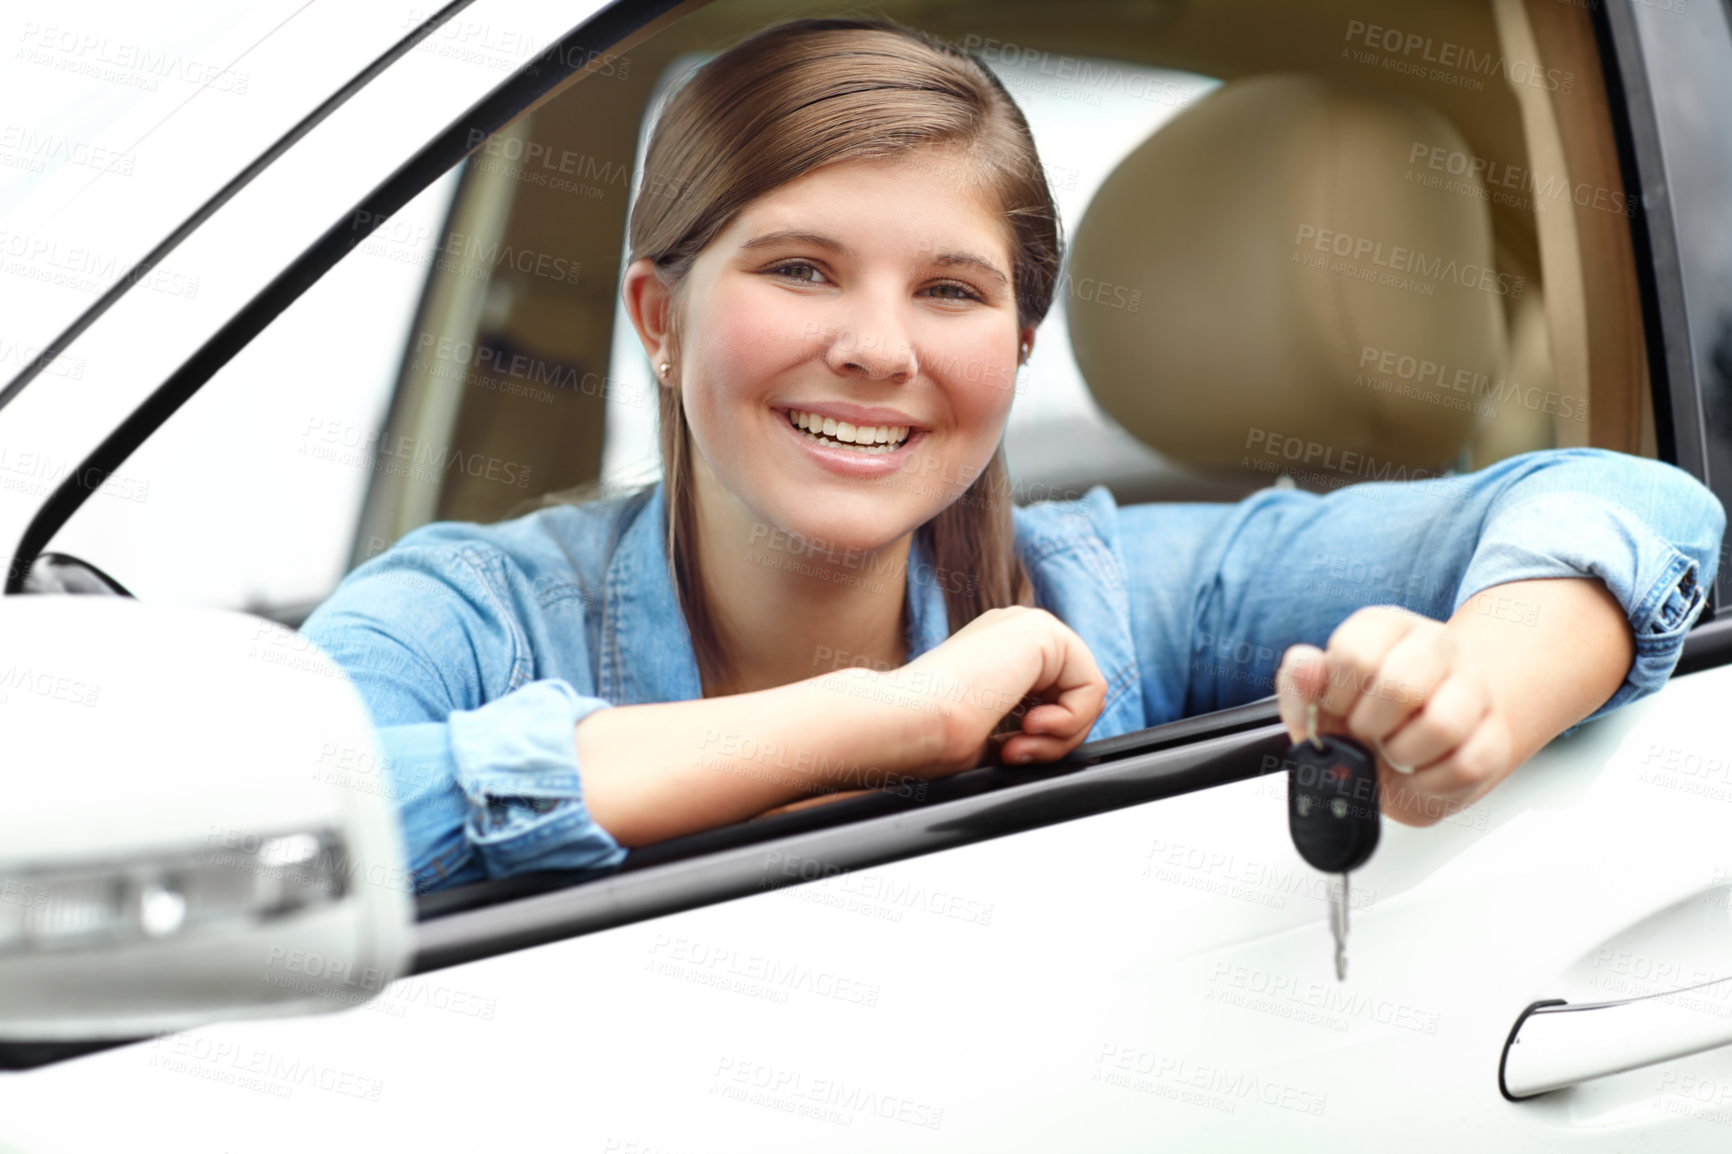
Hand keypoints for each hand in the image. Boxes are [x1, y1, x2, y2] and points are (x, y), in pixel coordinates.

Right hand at [890, 605, 1107, 773]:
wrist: (904, 722)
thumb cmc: (926, 737)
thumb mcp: (984, 736)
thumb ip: (1018, 730)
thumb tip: (1044, 747)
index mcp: (996, 652)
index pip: (1055, 698)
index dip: (1043, 741)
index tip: (1004, 754)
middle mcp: (1013, 632)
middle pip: (1076, 695)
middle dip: (1055, 739)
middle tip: (1013, 753)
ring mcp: (1026, 626)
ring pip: (1086, 693)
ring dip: (1060, 736)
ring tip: (1019, 745)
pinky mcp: (1041, 631)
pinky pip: (1092, 687)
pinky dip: (1071, 721)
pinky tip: (1032, 727)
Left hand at [1275, 606, 1516, 827]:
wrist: (1410, 756)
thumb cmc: (1361, 723)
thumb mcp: (1316, 706)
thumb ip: (1300, 685)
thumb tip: (1305, 665)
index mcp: (1385, 627)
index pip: (1356, 654)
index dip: (1337, 696)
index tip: (1338, 708)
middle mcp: (1435, 645)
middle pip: (1401, 685)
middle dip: (1370, 725)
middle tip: (1365, 733)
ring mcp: (1473, 686)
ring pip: (1442, 724)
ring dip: (1404, 753)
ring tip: (1394, 751)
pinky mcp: (1496, 733)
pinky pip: (1466, 764)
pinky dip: (1430, 782)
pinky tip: (1419, 770)